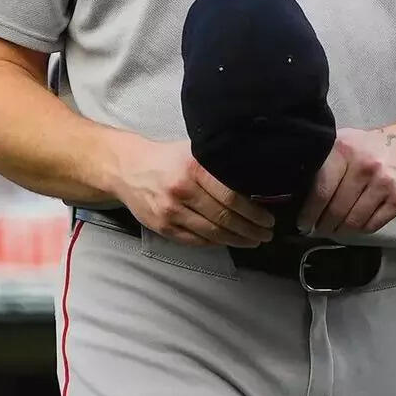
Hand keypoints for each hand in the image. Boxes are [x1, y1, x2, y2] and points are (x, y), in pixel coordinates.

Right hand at [107, 135, 273, 247]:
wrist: (128, 169)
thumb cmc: (166, 159)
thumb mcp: (194, 152)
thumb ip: (218, 165)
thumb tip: (253, 183)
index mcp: (193, 168)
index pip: (231, 196)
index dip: (253, 212)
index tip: (268, 219)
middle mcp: (182, 191)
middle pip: (224, 218)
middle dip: (250, 230)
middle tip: (266, 234)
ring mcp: (171, 212)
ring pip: (212, 234)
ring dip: (237, 240)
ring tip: (252, 241)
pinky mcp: (163, 227)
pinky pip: (195, 241)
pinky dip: (215, 243)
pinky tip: (227, 241)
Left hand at [298, 125, 395, 236]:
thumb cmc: (369, 145)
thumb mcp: (345, 141)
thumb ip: (325, 161)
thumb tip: (299, 190)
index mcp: (345, 149)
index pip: (322, 189)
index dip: (310, 212)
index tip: (303, 223)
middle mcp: (364, 166)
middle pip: (337, 208)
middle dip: (324, 225)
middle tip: (318, 230)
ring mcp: (384, 183)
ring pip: (355, 220)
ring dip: (341, 231)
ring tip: (335, 231)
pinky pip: (374, 225)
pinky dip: (361, 230)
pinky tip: (355, 227)